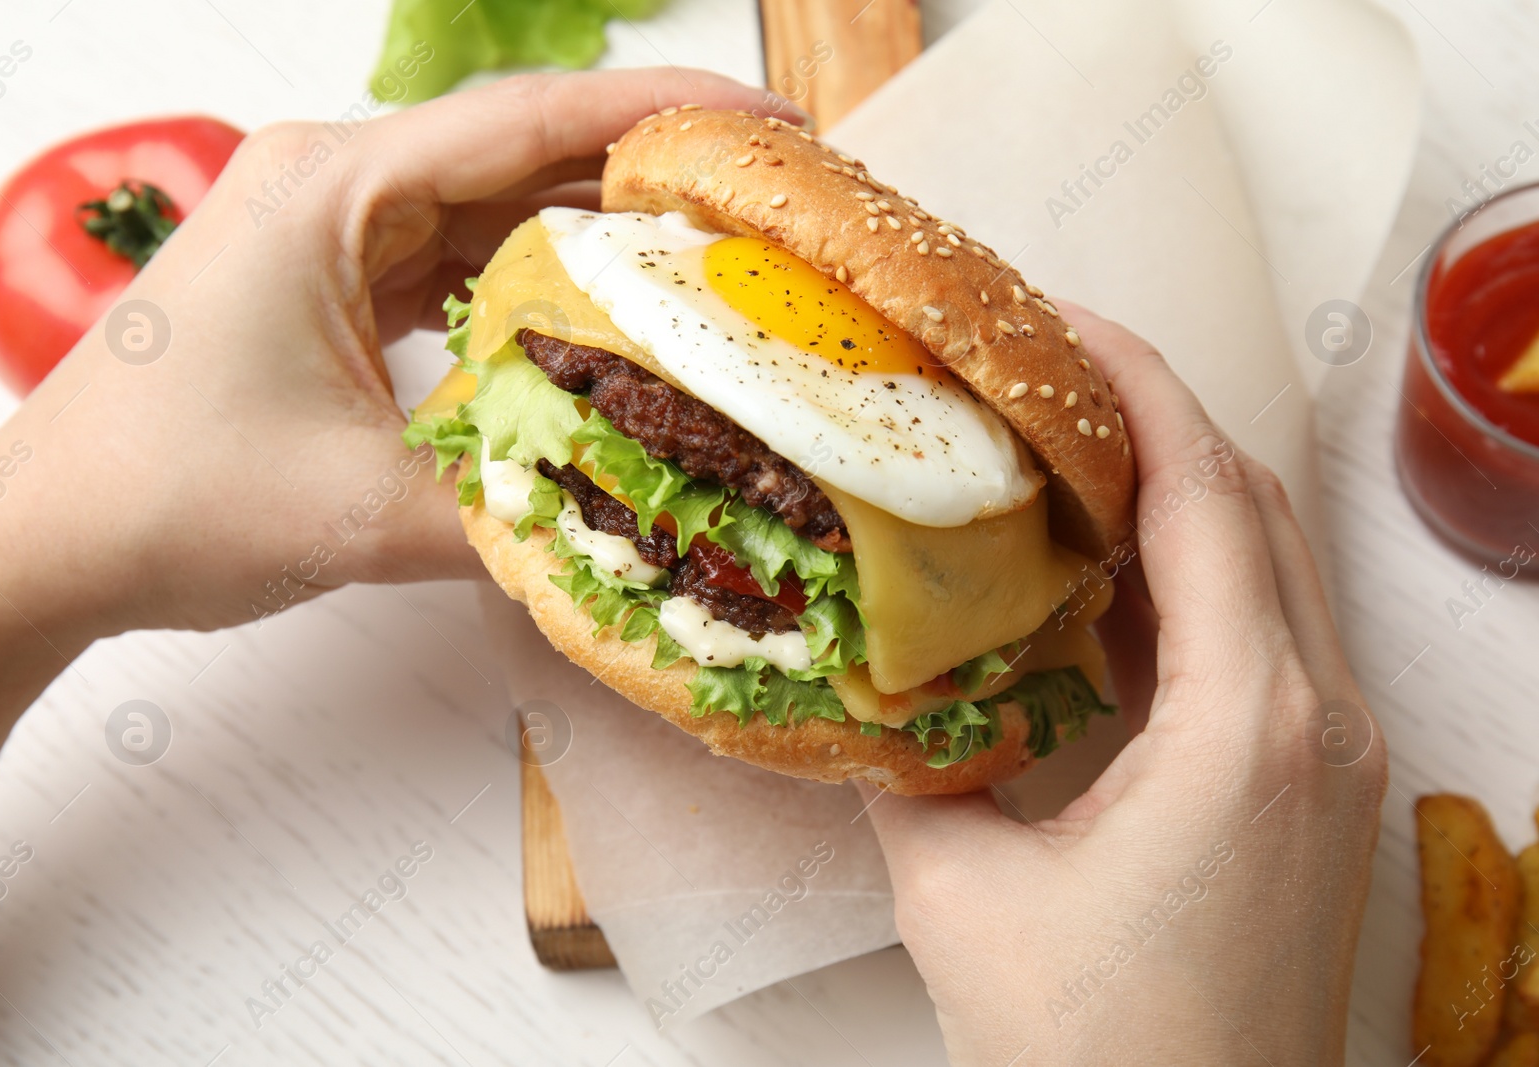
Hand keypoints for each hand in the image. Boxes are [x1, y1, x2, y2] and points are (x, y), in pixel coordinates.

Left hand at [0, 68, 788, 855]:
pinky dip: (538, 286)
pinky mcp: (335, 282)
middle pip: (524, 154)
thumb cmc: (163, 498)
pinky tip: (605, 321)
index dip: (659, 119)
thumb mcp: (359, 512)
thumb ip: (513, 514)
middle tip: (762, 214)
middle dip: (647, 178)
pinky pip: (462, 261)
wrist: (50, 540)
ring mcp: (332, 231)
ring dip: (596, 237)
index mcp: (330, 189)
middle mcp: (333, 185)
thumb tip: (639, 523)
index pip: (527, 124)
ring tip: (707, 268)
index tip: (764, 130)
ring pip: (498, 209)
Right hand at [859, 305, 1386, 1064]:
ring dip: (1177, 493)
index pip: (1203, 495)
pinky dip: (1191, 578)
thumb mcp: (959, 894)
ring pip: (1268, 567)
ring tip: (1065, 450)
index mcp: (1247, 724)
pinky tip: (1103, 574)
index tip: (1060, 319)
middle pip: (1254, 506)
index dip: (1134, 385)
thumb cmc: (1089, 1053)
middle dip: (1157, 415)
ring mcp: (1334, 759)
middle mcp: (1320, 722)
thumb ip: (910, 761)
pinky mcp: (1315, 793)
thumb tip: (862, 675)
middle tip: (1047, 368)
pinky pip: (1263, 638)